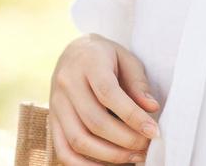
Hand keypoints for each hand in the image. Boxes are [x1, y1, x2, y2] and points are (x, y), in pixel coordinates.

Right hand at [48, 33, 160, 164]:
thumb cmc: (106, 56)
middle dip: (125, 140)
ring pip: (79, 139)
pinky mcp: (52, 120)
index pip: (108, 93)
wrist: (75, 51)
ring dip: (110, 155)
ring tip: (134, 156)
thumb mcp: (126, 59)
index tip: (153, 131)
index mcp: (88, 62)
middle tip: (146, 146)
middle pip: (95, 121)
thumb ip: (138, 84)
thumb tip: (152, 109)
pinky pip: (63, 150)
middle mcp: (67, 82)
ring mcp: (56, 103)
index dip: (132, 116)